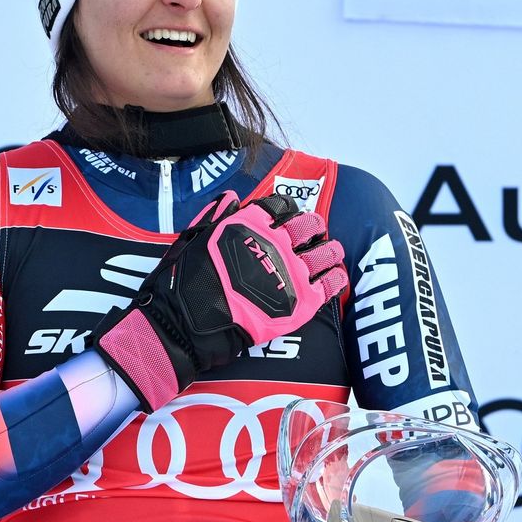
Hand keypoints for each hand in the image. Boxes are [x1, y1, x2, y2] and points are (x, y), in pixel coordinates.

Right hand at [95, 192, 347, 411]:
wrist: (188, 323)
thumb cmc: (185, 280)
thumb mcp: (194, 236)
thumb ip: (217, 215)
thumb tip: (233, 198)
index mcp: (250, 222)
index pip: (282, 206)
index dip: (289, 211)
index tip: (291, 218)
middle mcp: (275, 242)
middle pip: (310, 226)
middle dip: (314, 228)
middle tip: (315, 235)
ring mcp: (290, 272)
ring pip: (326, 253)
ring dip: (331, 251)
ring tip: (332, 254)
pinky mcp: (301, 302)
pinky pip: (330, 285)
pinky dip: (336, 278)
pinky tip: (336, 277)